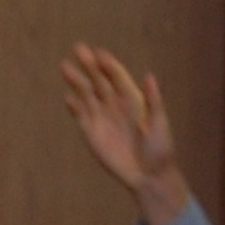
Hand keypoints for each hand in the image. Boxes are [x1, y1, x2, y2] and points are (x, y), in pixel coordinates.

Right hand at [59, 46, 187, 223]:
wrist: (148, 175)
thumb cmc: (159, 149)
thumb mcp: (160, 124)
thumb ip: (154, 101)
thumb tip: (149, 76)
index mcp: (132, 99)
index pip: (117, 76)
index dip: (108, 65)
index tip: (99, 54)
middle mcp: (115, 104)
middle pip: (99, 80)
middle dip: (89, 65)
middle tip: (78, 49)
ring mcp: (102, 117)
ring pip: (86, 94)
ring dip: (76, 81)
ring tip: (65, 67)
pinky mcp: (91, 132)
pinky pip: (80, 115)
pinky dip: (74, 106)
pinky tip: (68, 97)